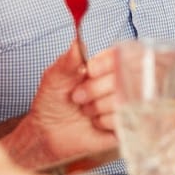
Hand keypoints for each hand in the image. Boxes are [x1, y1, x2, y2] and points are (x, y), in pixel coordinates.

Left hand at [0, 43, 118, 170]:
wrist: (48, 133)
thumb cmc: (52, 102)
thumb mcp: (55, 77)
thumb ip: (69, 60)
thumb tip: (78, 42)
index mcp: (106, 66)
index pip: (119, 56)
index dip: (103, 66)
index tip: (86, 73)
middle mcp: (120, 82)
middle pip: (122, 79)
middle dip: (94, 91)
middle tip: (78, 97)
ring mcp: (125, 103)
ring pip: (122, 100)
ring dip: (97, 108)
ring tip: (86, 111)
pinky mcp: (126, 123)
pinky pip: (122, 119)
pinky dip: (103, 123)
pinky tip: (95, 123)